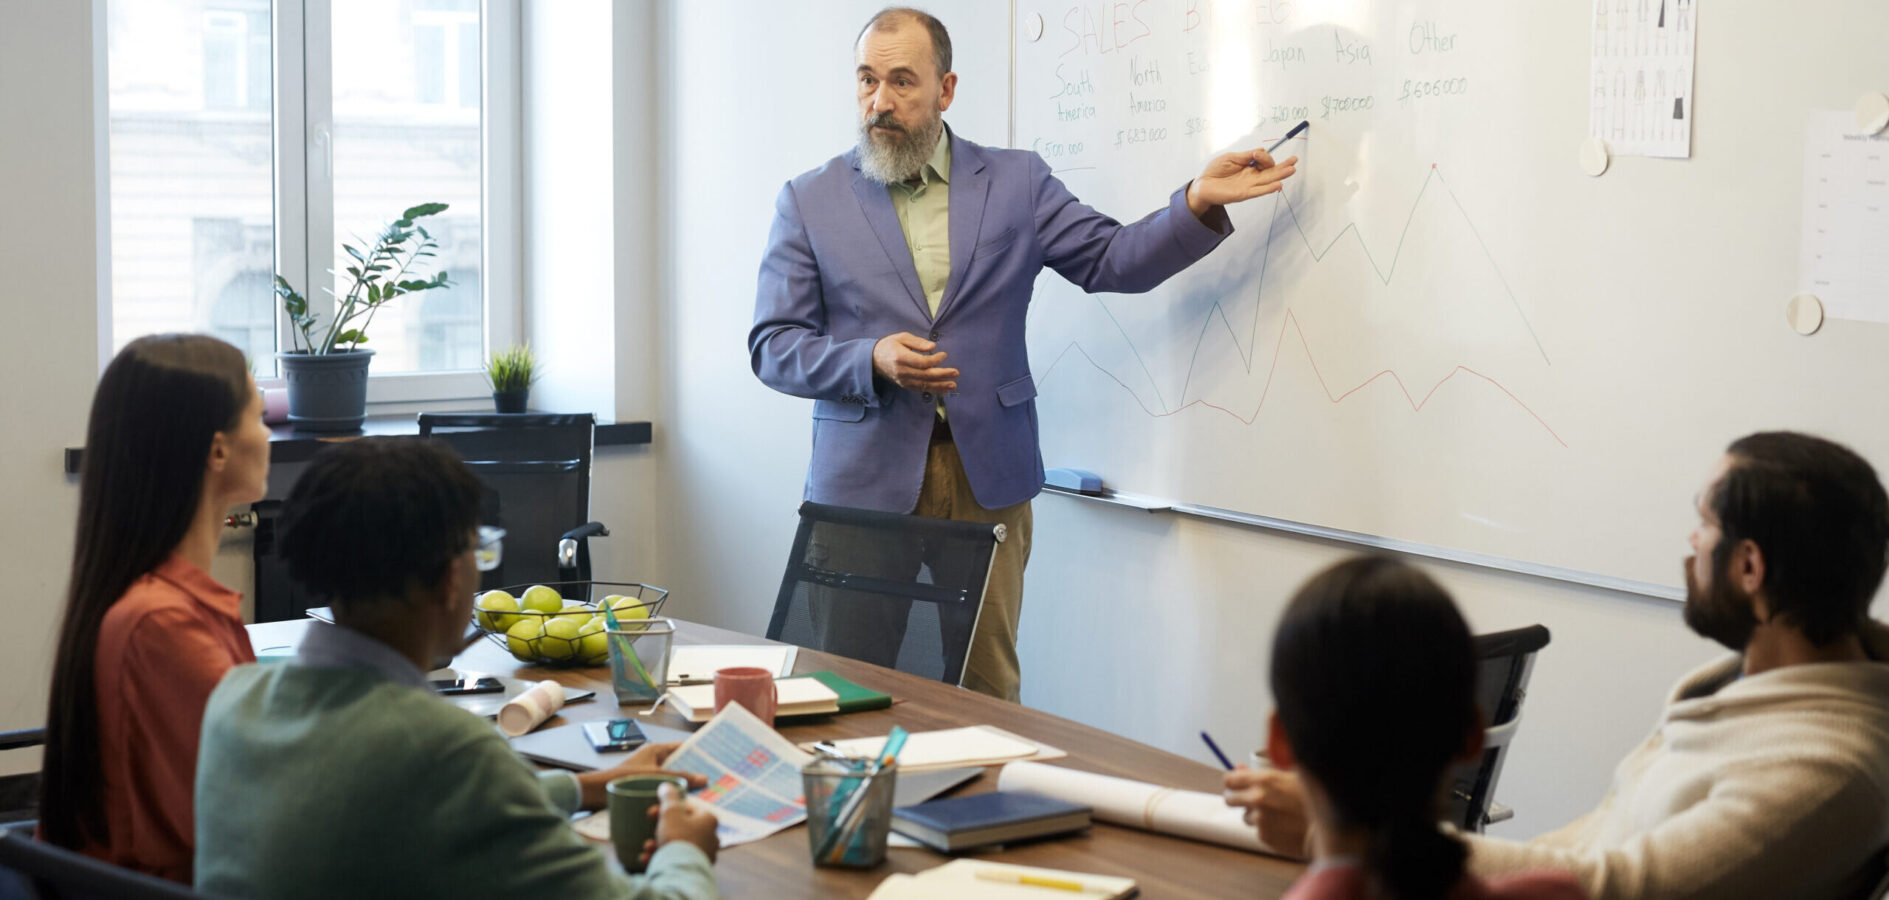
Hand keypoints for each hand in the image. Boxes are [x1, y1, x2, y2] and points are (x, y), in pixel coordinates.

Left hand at [576, 742, 706, 810]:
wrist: (595, 793)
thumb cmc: (622, 779)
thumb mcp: (654, 777)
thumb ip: (679, 777)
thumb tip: (704, 778)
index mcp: (655, 750)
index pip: (682, 747)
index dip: (697, 751)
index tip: (714, 758)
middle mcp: (653, 760)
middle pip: (679, 763)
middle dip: (693, 771)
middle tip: (714, 778)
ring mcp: (649, 774)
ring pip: (672, 778)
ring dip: (683, 784)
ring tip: (703, 792)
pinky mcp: (644, 788)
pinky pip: (663, 789)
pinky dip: (673, 793)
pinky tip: (684, 802)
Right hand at [641, 782, 719, 865]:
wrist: (682, 871)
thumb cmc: (678, 838)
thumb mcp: (670, 813)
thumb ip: (668, 797)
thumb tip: (667, 784)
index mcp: (709, 819)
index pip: (687, 808)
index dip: (666, 808)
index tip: (651, 812)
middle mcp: (711, 836)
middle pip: (682, 827)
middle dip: (661, 828)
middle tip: (648, 830)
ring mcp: (705, 854)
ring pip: (678, 844)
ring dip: (659, 844)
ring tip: (647, 847)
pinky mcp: (696, 868)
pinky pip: (678, 859)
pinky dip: (662, 857)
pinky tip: (647, 858)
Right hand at [872, 332, 958, 393]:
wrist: (873, 359)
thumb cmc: (889, 345)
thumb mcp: (902, 337)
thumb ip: (918, 342)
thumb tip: (933, 346)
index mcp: (900, 357)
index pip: (921, 362)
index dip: (935, 360)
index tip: (944, 355)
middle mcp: (902, 371)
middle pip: (925, 375)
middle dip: (942, 374)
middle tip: (955, 372)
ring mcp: (903, 380)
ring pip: (924, 385)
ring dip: (940, 385)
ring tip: (953, 384)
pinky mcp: (904, 385)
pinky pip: (920, 389)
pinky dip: (932, 390)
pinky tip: (943, 389)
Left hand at [1186, 149, 1298, 216]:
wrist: (1202, 185)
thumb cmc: (1215, 171)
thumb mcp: (1231, 158)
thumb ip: (1246, 156)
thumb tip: (1260, 151)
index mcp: (1249, 166)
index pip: (1264, 160)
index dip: (1264, 156)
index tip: (1256, 154)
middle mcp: (1251, 176)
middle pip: (1271, 171)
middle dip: (1283, 166)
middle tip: (1294, 160)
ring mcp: (1249, 185)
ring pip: (1268, 180)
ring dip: (1280, 175)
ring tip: (1292, 170)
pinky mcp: (1243, 194)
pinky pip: (1258, 191)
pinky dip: (1268, 188)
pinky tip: (1278, 185)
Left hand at [1223, 765, 1310, 858]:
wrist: (1330, 826)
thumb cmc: (1314, 797)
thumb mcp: (1291, 775)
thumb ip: (1261, 772)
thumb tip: (1239, 767)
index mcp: (1264, 780)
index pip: (1230, 780)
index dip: (1233, 782)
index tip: (1237, 784)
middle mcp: (1257, 800)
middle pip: (1229, 800)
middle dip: (1237, 798)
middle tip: (1250, 799)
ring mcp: (1260, 820)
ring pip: (1246, 817)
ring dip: (1256, 815)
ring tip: (1277, 814)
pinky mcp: (1265, 838)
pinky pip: (1259, 831)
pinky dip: (1268, 829)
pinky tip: (1284, 825)